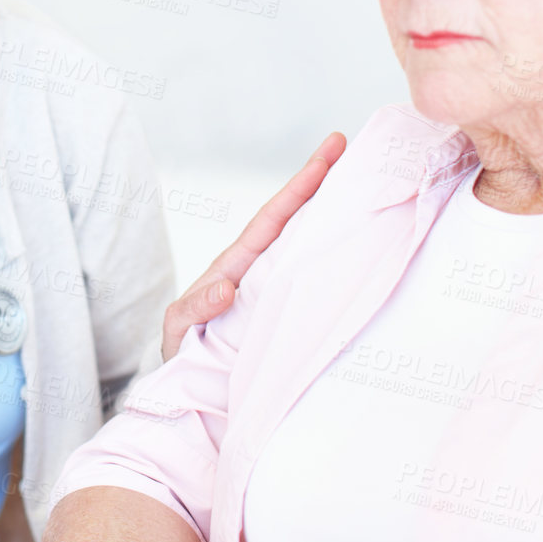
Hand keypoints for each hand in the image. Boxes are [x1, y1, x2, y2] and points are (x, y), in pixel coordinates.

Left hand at [160, 132, 346, 360]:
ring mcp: (278, 290)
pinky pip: (316, 285)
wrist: (195, 393)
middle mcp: (261, 271)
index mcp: (236, 267)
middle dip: (319, 183)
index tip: (326, 156)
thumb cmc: (185, 358)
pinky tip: (364, 250)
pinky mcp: (292, 315)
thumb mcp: (178, 331)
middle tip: (347, 148)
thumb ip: (194, 309)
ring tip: (364, 183)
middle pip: (295, 220)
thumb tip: (225, 288)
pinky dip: (338, 264)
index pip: (271, 220)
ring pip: (308, 247)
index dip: (298, 188)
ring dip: (332, 216)